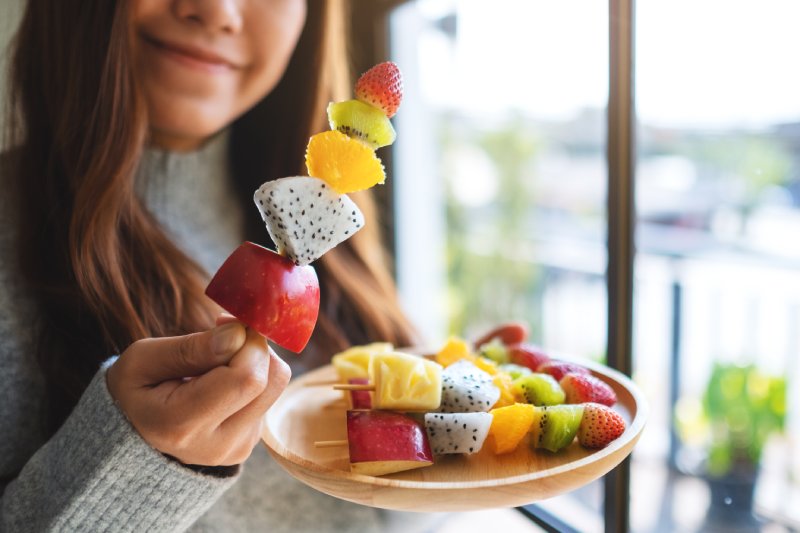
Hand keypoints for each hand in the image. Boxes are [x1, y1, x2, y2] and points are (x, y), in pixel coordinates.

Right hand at [106, 318, 290, 465]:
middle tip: (225, 333)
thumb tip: (239, 334)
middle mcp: (218, 444)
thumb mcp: (143, 360)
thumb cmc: (133, 389)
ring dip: (255, 360)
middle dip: (255, 346)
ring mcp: (237, 448)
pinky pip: (268, 396)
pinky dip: (251, 378)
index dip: (246, 341)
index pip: (246, 377)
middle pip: (271, 380)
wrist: (131, 433)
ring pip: (276, 386)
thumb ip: (191, 348)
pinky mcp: (249, 443)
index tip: (224, 323)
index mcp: (182, 426)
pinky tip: (220, 382)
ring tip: (217, 360)